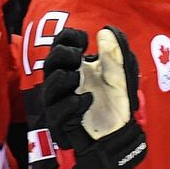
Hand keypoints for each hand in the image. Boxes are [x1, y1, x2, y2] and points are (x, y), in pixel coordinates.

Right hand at [41, 27, 145, 168]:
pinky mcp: (63, 123)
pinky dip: (72, 103)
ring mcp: (62, 103)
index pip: (60, 47)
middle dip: (61, 55)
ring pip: (49, 88)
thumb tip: (105, 31)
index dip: (66, 39)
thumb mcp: (120, 77)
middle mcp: (65, 84)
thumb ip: (114, 55)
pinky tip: (87, 99)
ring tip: (78, 76)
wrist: (118, 136)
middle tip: (77, 56)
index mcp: (76, 68)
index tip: (84, 39)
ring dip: (62, 78)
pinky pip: (58, 112)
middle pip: (50, 64)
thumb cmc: (115, 105)